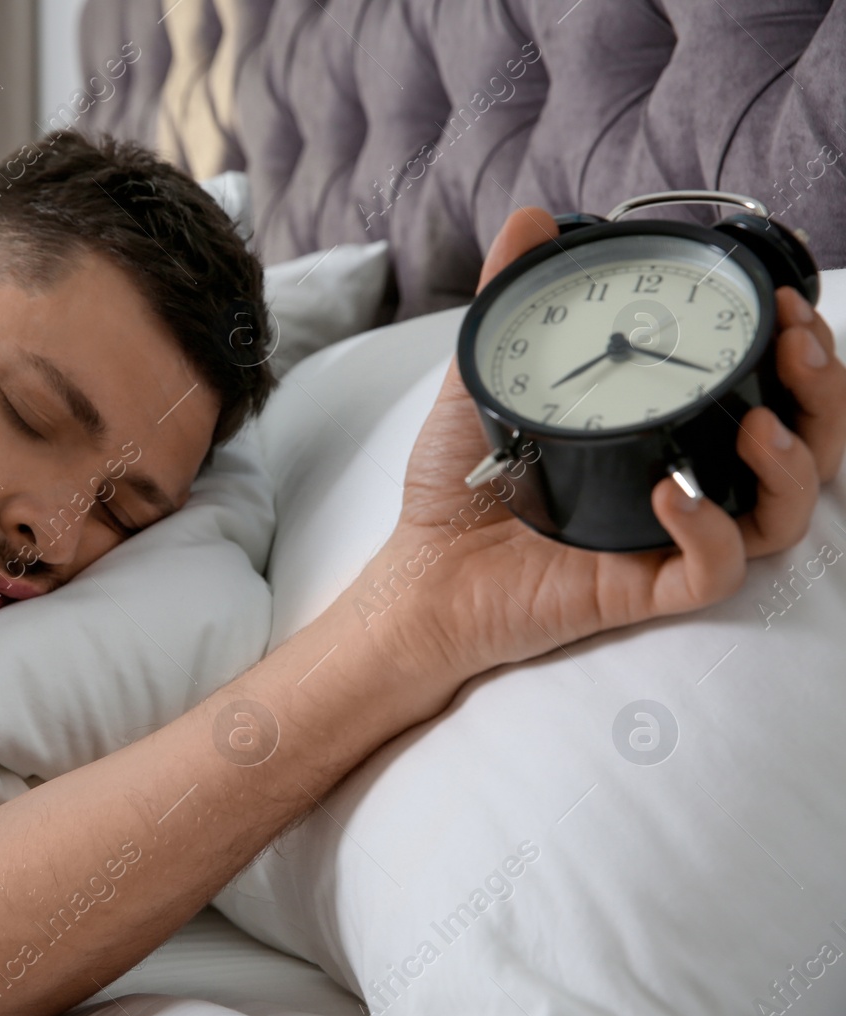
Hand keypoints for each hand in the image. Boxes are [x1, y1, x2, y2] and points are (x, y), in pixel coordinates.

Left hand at [378, 207, 845, 679]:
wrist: (419, 568)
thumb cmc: (459, 482)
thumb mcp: (483, 376)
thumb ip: (511, 295)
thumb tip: (532, 218)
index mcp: (665, 427)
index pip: (767, 385)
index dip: (801, 344)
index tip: (788, 296)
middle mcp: (683, 477)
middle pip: (804, 442)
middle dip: (824, 391)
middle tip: (796, 342)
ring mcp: (668, 534)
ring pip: (781, 512)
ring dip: (794, 461)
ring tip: (763, 424)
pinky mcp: (643, 587)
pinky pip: (712, 571)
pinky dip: (709, 532)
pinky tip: (675, 493)